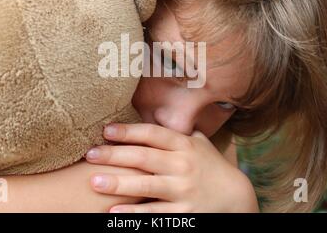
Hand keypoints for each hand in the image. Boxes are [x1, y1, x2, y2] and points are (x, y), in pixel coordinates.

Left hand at [84, 123, 258, 212]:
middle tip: (90, 154)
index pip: (154, 134)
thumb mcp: (200, 143)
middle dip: (115, 155)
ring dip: (118, 183)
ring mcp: (184, 190)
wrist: (236, 197)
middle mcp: (183, 165)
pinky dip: (134, 214)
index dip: (129, 131)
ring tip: (94, 181)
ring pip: (146, 185)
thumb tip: (157, 111)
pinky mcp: (184, 213)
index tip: (106, 130)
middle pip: (144, 157)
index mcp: (184, 146)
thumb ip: (178, 131)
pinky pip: (155, 214)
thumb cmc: (211, 166)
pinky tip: (114, 213)